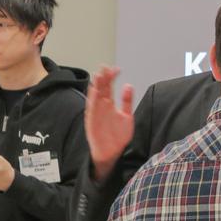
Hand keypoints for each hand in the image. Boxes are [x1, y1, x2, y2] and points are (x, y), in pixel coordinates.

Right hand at [86, 66, 134, 180]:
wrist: (111, 153)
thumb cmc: (118, 136)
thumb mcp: (127, 116)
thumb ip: (127, 102)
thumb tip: (128, 86)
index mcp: (110, 105)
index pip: (110, 88)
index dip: (112, 78)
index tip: (116, 69)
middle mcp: (102, 108)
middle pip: (102, 90)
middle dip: (103, 79)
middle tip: (105, 67)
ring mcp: (97, 114)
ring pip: (95, 97)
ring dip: (96, 87)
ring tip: (98, 76)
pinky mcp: (92, 122)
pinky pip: (92, 109)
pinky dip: (93, 100)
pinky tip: (94, 91)